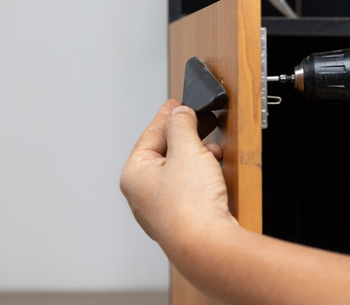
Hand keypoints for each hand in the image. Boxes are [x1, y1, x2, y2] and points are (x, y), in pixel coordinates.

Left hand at [120, 100, 236, 247]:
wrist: (206, 245)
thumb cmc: (189, 205)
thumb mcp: (186, 149)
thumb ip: (182, 125)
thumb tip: (180, 114)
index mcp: (135, 174)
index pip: (150, 135)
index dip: (167, 116)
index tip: (176, 104)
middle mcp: (143, 194)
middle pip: (164, 153)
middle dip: (186, 136)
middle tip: (201, 121)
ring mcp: (162, 209)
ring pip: (178, 171)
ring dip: (196, 156)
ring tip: (213, 149)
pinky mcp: (181, 219)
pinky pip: (189, 188)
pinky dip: (201, 175)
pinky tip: (214, 172)